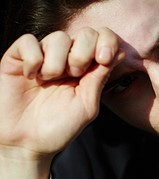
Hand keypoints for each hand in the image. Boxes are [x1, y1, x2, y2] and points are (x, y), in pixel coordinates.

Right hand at [0, 28, 124, 178]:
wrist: (27, 144)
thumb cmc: (59, 128)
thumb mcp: (87, 104)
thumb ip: (100, 78)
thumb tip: (121, 52)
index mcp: (87, 69)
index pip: (102, 39)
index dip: (107, 41)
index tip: (104, 59)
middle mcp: (66, 59)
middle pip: (84, 33)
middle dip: (83, 52)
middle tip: (74, 75)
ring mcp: (42, 57)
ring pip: (58, 37)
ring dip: (58, 61)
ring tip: (49, 81)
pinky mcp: (16, 58)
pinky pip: (29, 41)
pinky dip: (33, 58)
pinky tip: (32, 77)